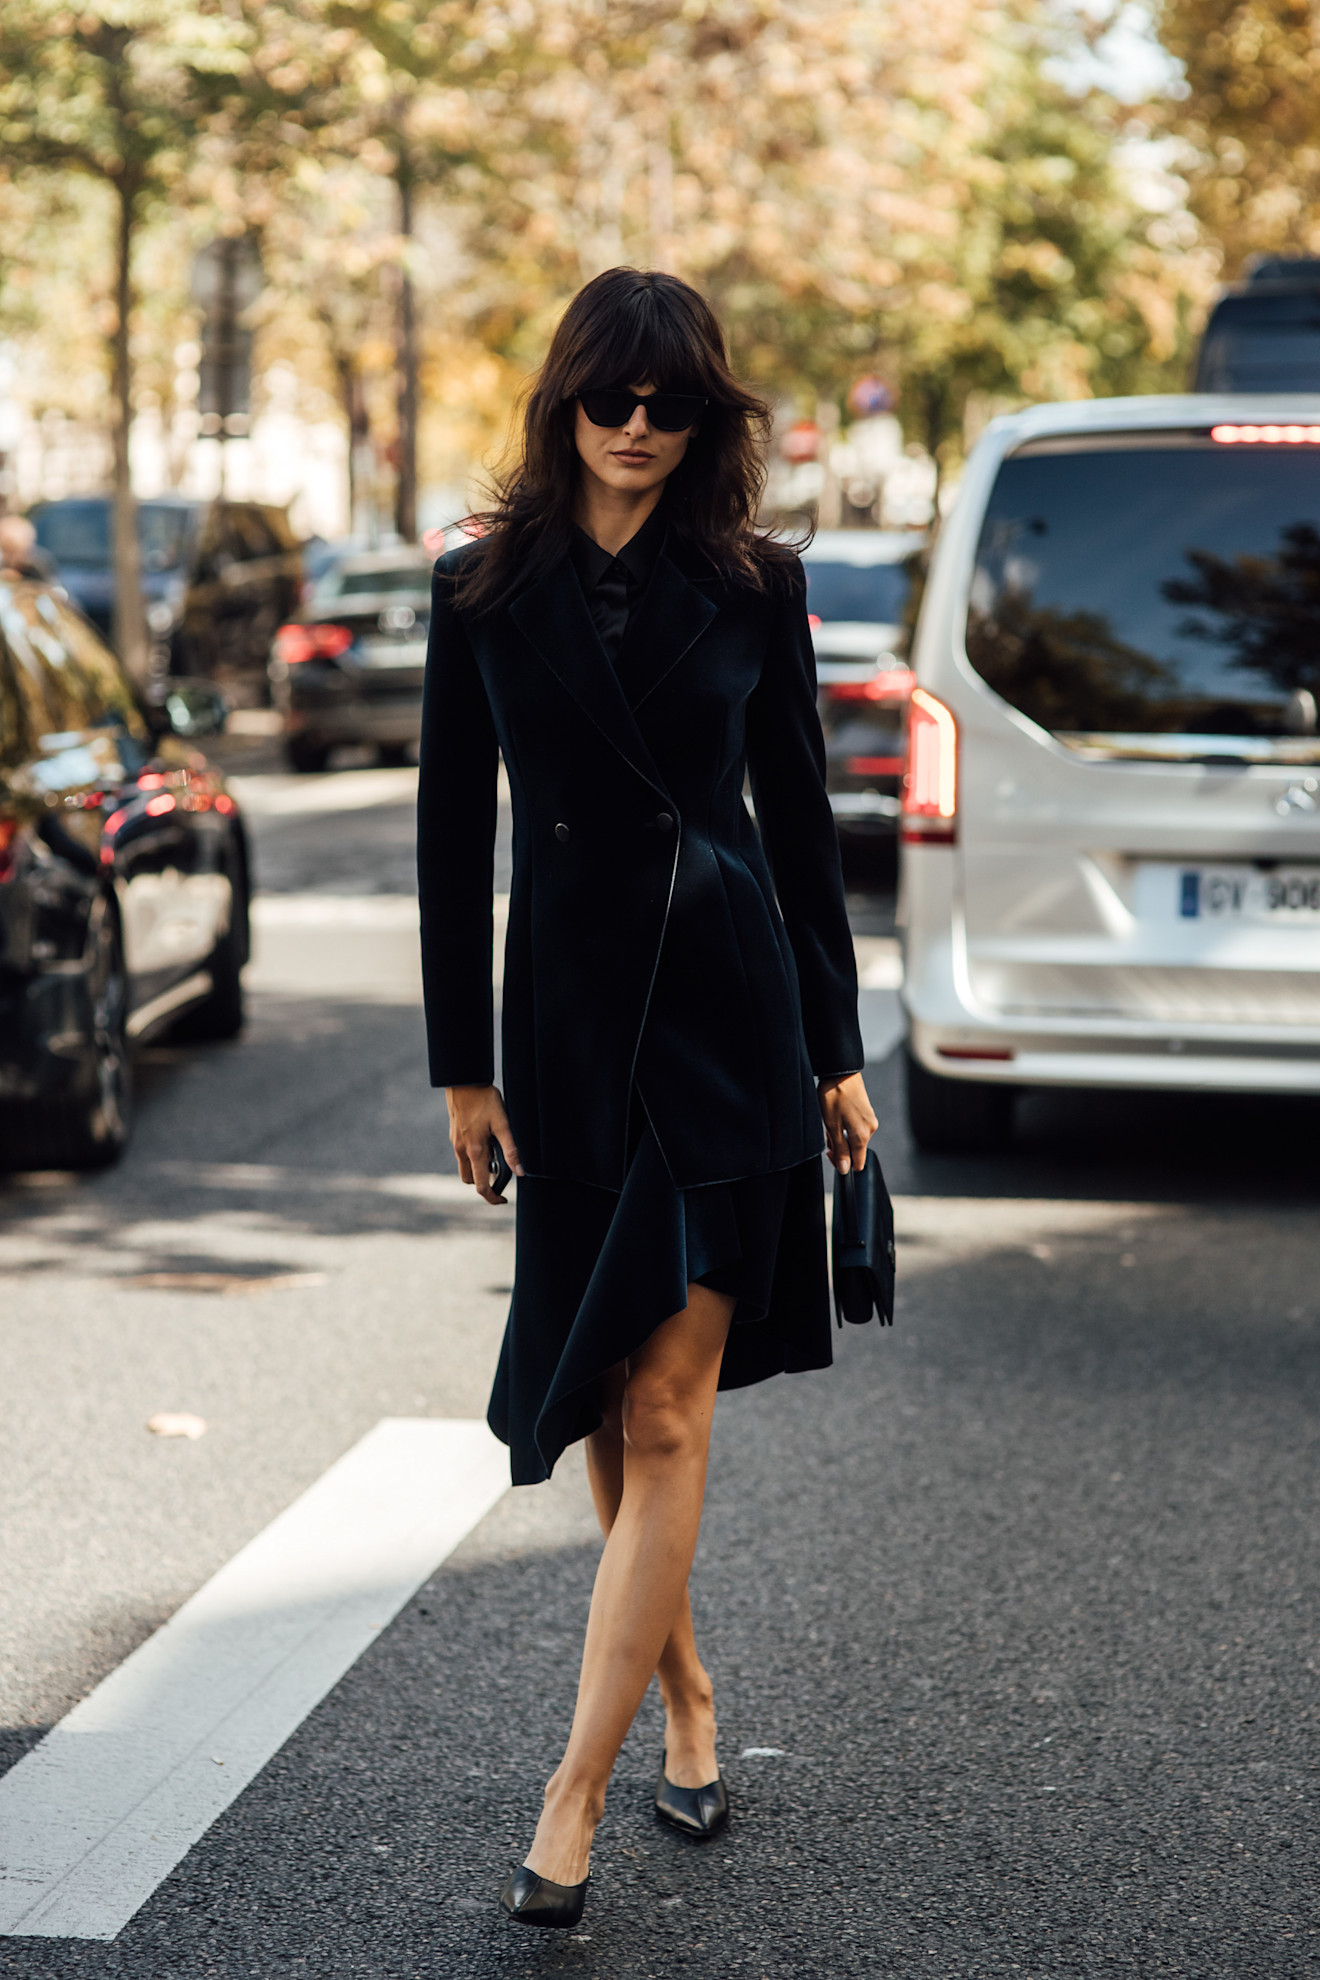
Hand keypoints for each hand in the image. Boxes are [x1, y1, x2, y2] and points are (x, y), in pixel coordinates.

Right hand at [445, 1083, 523, 1203]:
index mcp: (475, 1151)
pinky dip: (473, 1155)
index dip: (492, 1197)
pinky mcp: (454, 1134)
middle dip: (484, 1182)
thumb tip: (520, 1172)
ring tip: (494, 1149)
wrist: (464, 1081)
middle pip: (470, 1180)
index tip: (503, 1199)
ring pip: (465, 1166)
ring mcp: (455, 1142)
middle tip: (499, 1171)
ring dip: (478, 1167)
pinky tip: (485, 1137)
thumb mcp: (503, 1124)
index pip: (481, 1186)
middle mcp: (461, 1150)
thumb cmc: (484, 1100)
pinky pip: (462, 1153)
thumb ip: (511, 1150)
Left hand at [818, 1071, 877, 1174]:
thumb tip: (845, 1169)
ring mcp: (870, 1120)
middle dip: (839, 1147)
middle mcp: (870, 1129)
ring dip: (840, 1136)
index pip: (857, 1163)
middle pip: (855, 1150)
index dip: (842, 1163)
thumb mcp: (832, 1126)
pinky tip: (835, 1116)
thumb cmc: (834, 1096)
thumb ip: (840, 1149)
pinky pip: (856, 1128)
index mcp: (862, 1136)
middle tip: (826, 1134)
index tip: (830, 1152)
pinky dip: (844, 1127)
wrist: (841, 1071)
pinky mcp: (867, 1112)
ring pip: (854, 1138)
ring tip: (828, 1122)